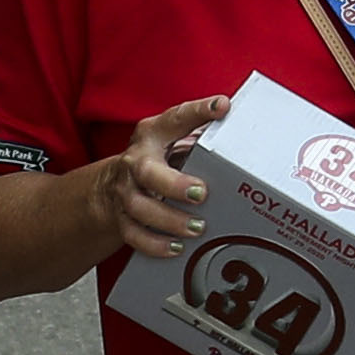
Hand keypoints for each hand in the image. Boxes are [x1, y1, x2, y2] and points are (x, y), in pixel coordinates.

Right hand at [89, 98, 218, 263]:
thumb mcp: (172, 139)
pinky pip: (134, 234)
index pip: (176, 118)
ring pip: (140, 208)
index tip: (221, 107)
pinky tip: (176, 247)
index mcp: (152, 134)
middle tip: (201, 193)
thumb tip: (244, 130)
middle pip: (147, 172)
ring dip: (169, 220)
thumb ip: (200, 134)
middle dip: (174, 184)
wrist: (110, 186)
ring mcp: (125, 191)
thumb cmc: (155, 159)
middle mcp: (135, 161)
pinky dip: (154, 243)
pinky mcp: (122, 218)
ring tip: (197, 227)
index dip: (199, 111)